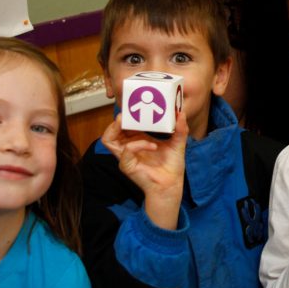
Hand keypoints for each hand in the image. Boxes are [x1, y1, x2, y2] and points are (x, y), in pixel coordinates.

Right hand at [100, 109, 187, 229]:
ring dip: (117, 128)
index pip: (124, 124)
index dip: (126, 114)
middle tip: (128, 111)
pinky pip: (126, 151)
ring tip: (128, 121)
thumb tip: (181, 112)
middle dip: (117, 119)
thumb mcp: (178, 142)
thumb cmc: (171, 165)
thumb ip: (180, 128)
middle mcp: (129, 146)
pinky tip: (152, 145)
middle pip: (111, 130)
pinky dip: (138, 144)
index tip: (134, 103)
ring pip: (108, 139)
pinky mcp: (127, 166)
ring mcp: (126, 157)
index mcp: (137, 139)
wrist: (172, 184)